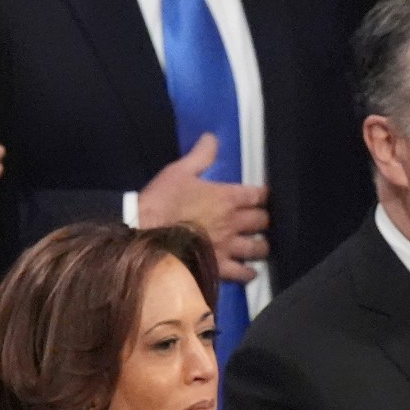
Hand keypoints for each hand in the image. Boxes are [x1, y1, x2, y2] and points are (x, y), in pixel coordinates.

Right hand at [135, 135, 269, 282]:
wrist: (145, 232)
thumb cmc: (162, 200)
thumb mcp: (179, 171)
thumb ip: (200, 155)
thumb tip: (212, 137)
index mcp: (227, 197)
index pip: (259, 195)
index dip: (263, 195)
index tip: (262, 196)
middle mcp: (234, 222)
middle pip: (263, 221)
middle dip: (263, 220)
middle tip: (259, 221)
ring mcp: (228, 246)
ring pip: (258, 247)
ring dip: (260, 246)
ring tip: (258, 245)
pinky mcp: (218, 266)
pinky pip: (242, 273)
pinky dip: (248, 273)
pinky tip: (249, 272)